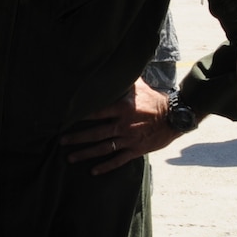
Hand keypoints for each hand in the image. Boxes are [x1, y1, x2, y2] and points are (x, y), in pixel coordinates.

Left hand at [58, 79, 177, 173]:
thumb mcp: (140, 87)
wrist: (174, 117)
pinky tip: (93, 171)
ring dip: (86, 153)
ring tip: (70, 157)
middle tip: (62, 141)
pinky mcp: (135, 150)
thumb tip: (115, 66)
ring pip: (103, 148)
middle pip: (95, 133)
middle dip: (77, 138)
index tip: (66, 118)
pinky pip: (118, 160)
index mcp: (122, 109)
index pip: (97, 112)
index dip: (80, 115)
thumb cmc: (155, 101)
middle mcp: (123, 125)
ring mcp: (128, 139)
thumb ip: (125, 80)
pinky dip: (105, 166)